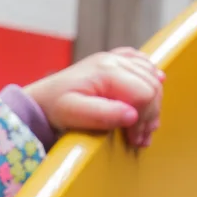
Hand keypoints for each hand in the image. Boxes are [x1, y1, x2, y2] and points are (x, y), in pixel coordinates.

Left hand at [24, 47, 163, 149]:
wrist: (42, 98)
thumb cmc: (55, 107)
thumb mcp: (74, 114)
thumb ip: (103, 115)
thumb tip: (132, 116)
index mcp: (106, 71)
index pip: (144, 94)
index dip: (144, 118)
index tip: (135, 139)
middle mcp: (113, 60)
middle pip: (152, 86)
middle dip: (150, 115)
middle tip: (140, 138)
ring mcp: (115, 58)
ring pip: (152, 77)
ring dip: (153, 103)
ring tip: (143, 126)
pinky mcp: (115, 61)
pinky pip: (144, 64)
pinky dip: (152, 78)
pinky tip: (150, 93)